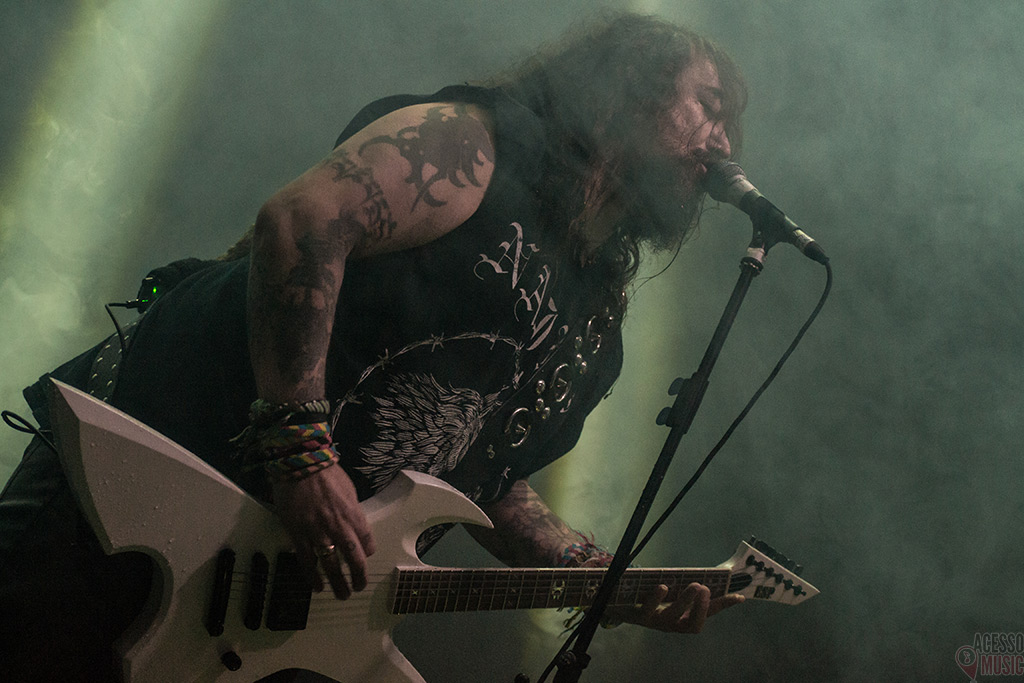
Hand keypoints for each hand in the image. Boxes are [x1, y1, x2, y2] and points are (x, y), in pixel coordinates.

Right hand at [271, 464, 375, 598]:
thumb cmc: (325, 472)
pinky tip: (317, 586)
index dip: (368, 552)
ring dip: (338, 582)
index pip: (367, 541)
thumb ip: (351, 509)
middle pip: (354, 558)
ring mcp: (318, 532)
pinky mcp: (298, 534)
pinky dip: (312, 576)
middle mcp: (339, 526)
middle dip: (358, 576)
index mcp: (354, 514)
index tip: (366, 557)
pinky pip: (307, 560)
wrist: (300, 463)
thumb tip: (352, 521)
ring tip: (342, 594)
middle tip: (359, 587)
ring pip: (331, 565)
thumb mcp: (348, 489)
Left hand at [614, 582, 744, 632]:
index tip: (739, 597)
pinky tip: (662, 586)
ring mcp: (655, 621)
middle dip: (702, 608)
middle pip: (692, 624)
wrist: (618, 604)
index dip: (722, 606)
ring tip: (694, 585)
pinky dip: (656, 597)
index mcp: (682, 618)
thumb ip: (687, 587)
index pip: (707, 615)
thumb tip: (710, 576)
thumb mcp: (671, 592)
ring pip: (672, 616)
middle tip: (706, 588)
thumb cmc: (650, 597)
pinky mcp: (639, 614)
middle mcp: (671, 624)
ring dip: (685, 600)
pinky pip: (648, 608)